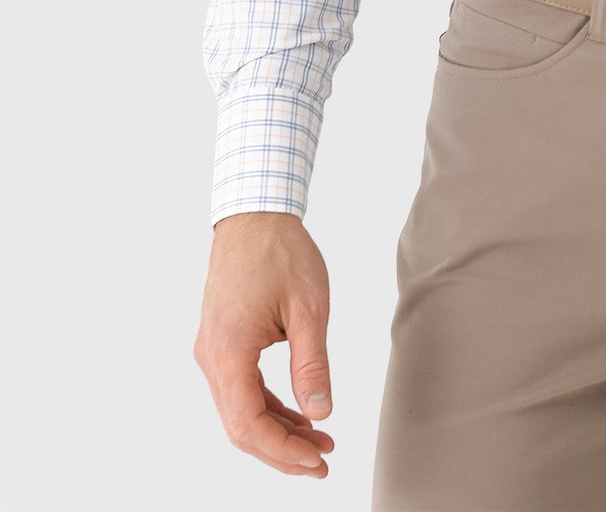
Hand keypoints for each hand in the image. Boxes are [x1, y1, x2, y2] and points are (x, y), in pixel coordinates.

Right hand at [194, 210, 336, 478]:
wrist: (255, 215)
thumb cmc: (281, 253)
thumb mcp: (308, 308)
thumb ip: (312, 365)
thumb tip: (320, 413)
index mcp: (229, 350)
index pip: (247, 422)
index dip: (281, 450)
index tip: (316, 459)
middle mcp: (212, 356)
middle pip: (241, 425)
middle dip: (281, 450)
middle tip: (323, 461)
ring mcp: (213, 350)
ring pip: (240, 410)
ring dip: (277, 430)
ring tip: (320, 441)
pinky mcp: (222, 342)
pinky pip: (242, 388)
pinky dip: (269, 407)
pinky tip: (300, 414)